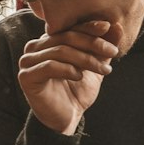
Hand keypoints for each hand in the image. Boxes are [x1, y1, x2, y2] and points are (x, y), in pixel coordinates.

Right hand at [17, 20, 121, 134]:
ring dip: (85, 59)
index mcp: (48, 40)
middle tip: (112, 51)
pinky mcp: (26, 77)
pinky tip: (79, 76)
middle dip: (92, 43)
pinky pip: (49, 66)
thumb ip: (103, 47)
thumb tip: (117, 26)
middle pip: (65, 37)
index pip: (69, 27)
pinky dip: (68, 69)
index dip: (89, 26)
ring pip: (60, 51)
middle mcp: (34, 47)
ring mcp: (27, 61)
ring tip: (103, 69)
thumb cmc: (78, 90)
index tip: (108, 27)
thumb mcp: (95, 65)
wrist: (68, 118)